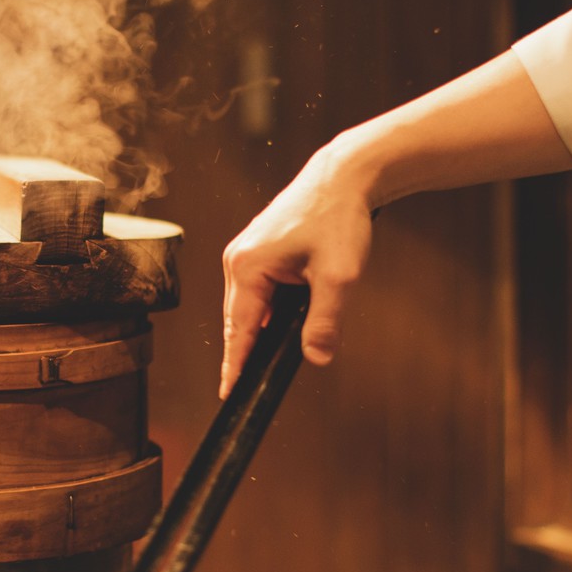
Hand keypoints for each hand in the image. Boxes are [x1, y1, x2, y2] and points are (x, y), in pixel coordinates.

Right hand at [219, 139, 375, 397]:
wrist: (343, 177)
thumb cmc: (339, 218)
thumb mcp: (339, 276)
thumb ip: (325, 321)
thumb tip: (316, 358)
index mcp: (248, 267)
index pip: (239, 331)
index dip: (235, 366)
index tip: (229, 394)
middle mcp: (237, 260)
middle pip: (238, 321)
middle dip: (244, 352)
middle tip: (248, 388)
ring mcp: (245, 253)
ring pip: (248, 307)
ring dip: (258, 331)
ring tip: (264, 361)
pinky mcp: (257, 250)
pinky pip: (257, 292)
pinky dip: (267, 311)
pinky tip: (281, 324)